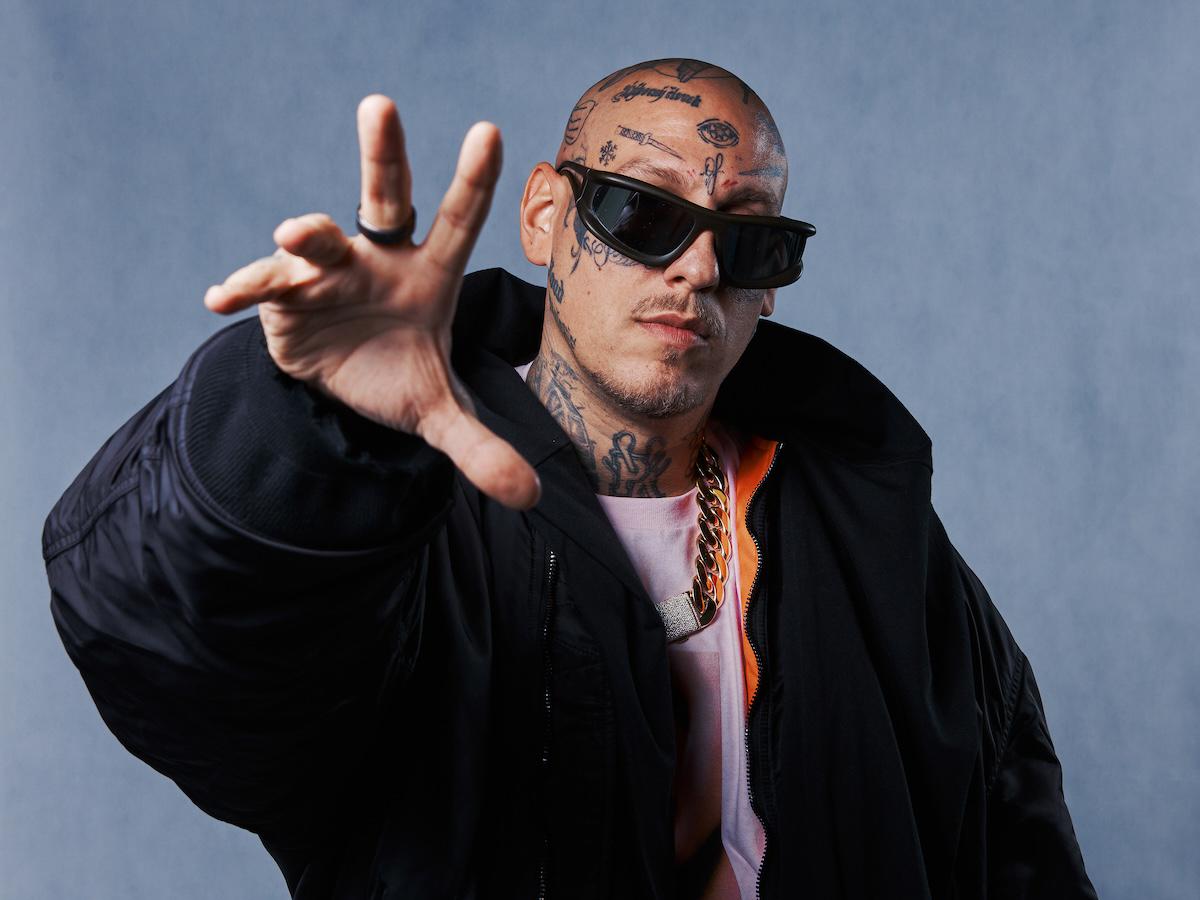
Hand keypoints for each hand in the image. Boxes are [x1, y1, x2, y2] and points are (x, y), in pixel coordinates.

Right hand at [204, 95, 539, 509]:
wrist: (343, 392)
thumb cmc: (398, 378)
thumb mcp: (440, 414)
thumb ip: (481, 449)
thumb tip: (528, 498)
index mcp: (428, 276)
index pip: (458, 222)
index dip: (474, 181)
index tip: (490, 131)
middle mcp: (377, 260)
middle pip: (383, 197)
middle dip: (381, 153)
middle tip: (380, 106)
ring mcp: (327, 274)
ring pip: (316, 240)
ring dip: (305, 236)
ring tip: (294, 237)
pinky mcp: (283, 300)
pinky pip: (263, 288)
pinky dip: (244, 290)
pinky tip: (220, 299)